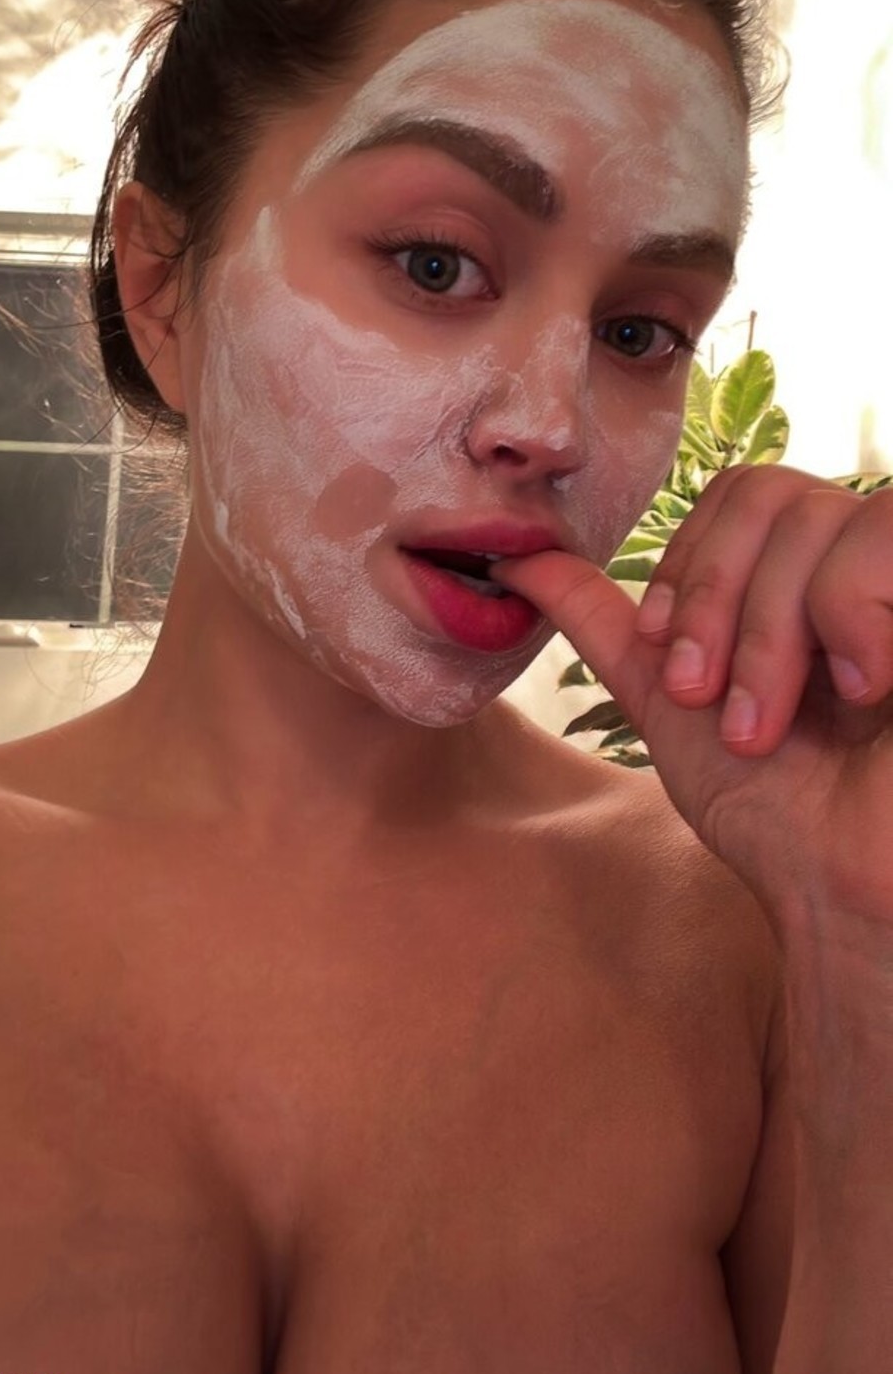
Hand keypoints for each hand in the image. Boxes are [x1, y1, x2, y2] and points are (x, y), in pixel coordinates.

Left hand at [498, 467, 892, 935]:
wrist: (834, 885)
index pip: (740, 489)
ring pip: (817, 519)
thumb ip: (605, 621)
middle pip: (767, 492)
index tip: (668, 656)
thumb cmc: (768, 803)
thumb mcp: (667, 699)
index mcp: (806, 571)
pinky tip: (861, 691)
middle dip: (711, 605)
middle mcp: (865, 561)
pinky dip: (847, 613)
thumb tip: (518, 556)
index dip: (688, 563)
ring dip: (768, 635)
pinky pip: (882, 535)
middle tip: (706, 698)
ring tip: (767, 723)